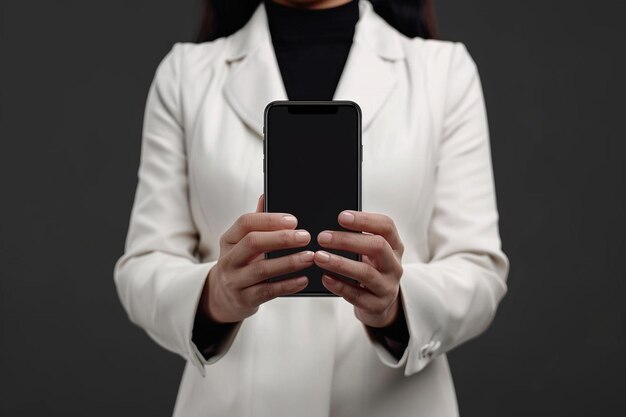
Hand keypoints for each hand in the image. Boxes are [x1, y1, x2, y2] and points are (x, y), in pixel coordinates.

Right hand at [199, 194, 312, 323]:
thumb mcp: (242, 243)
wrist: (224, 297)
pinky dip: (288, 285)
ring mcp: (234, 280)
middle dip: (282, 238)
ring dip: (289, 262)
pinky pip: (268, 291)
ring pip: (262, 269)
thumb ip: (256, 221)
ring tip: (310, 257)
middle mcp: (229, 259)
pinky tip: (303, 279)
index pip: (245, 223)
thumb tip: (265, 195)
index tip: (293, 220)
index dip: (270, 219)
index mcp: (229, 239)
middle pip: (253, 243)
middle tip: (306, 236)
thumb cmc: (241, 263)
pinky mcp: (244, 299)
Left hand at [313, 210, 404, 327]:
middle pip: (377, 246)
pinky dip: (339, 285)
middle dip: (348, 240)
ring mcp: (388, 286)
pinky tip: (325, 277)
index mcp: (394, 245)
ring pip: (366, 273)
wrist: (379, 302)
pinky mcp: (378, 305)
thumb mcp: (370, 251)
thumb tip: (328, 222)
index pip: (386, 226)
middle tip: (322, 237)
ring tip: (319, 257)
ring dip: (340, 263)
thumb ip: (358, 237)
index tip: (341, 216)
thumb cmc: (370, 268)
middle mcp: (394, 265)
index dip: (365, 220)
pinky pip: (357, 296)